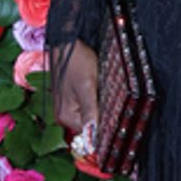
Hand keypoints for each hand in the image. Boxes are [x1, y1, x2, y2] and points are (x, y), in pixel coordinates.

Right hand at [55, 39, 99, 157]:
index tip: (116, 118)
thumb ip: (90, 112)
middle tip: (110, 98)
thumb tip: (93, 138)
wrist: (66, 42)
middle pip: (90, 123)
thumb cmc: (75, 62)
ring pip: (90, 113)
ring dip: (99, 105)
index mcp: (66, 116)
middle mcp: (64, 114)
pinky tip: (98, 87)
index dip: (105, 125)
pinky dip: (95, 98)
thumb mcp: (87, 87)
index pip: (90, 132)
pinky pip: (86, 104)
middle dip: (102, 113)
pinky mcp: (71, 97)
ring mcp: (67, 105)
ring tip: (103, 89)